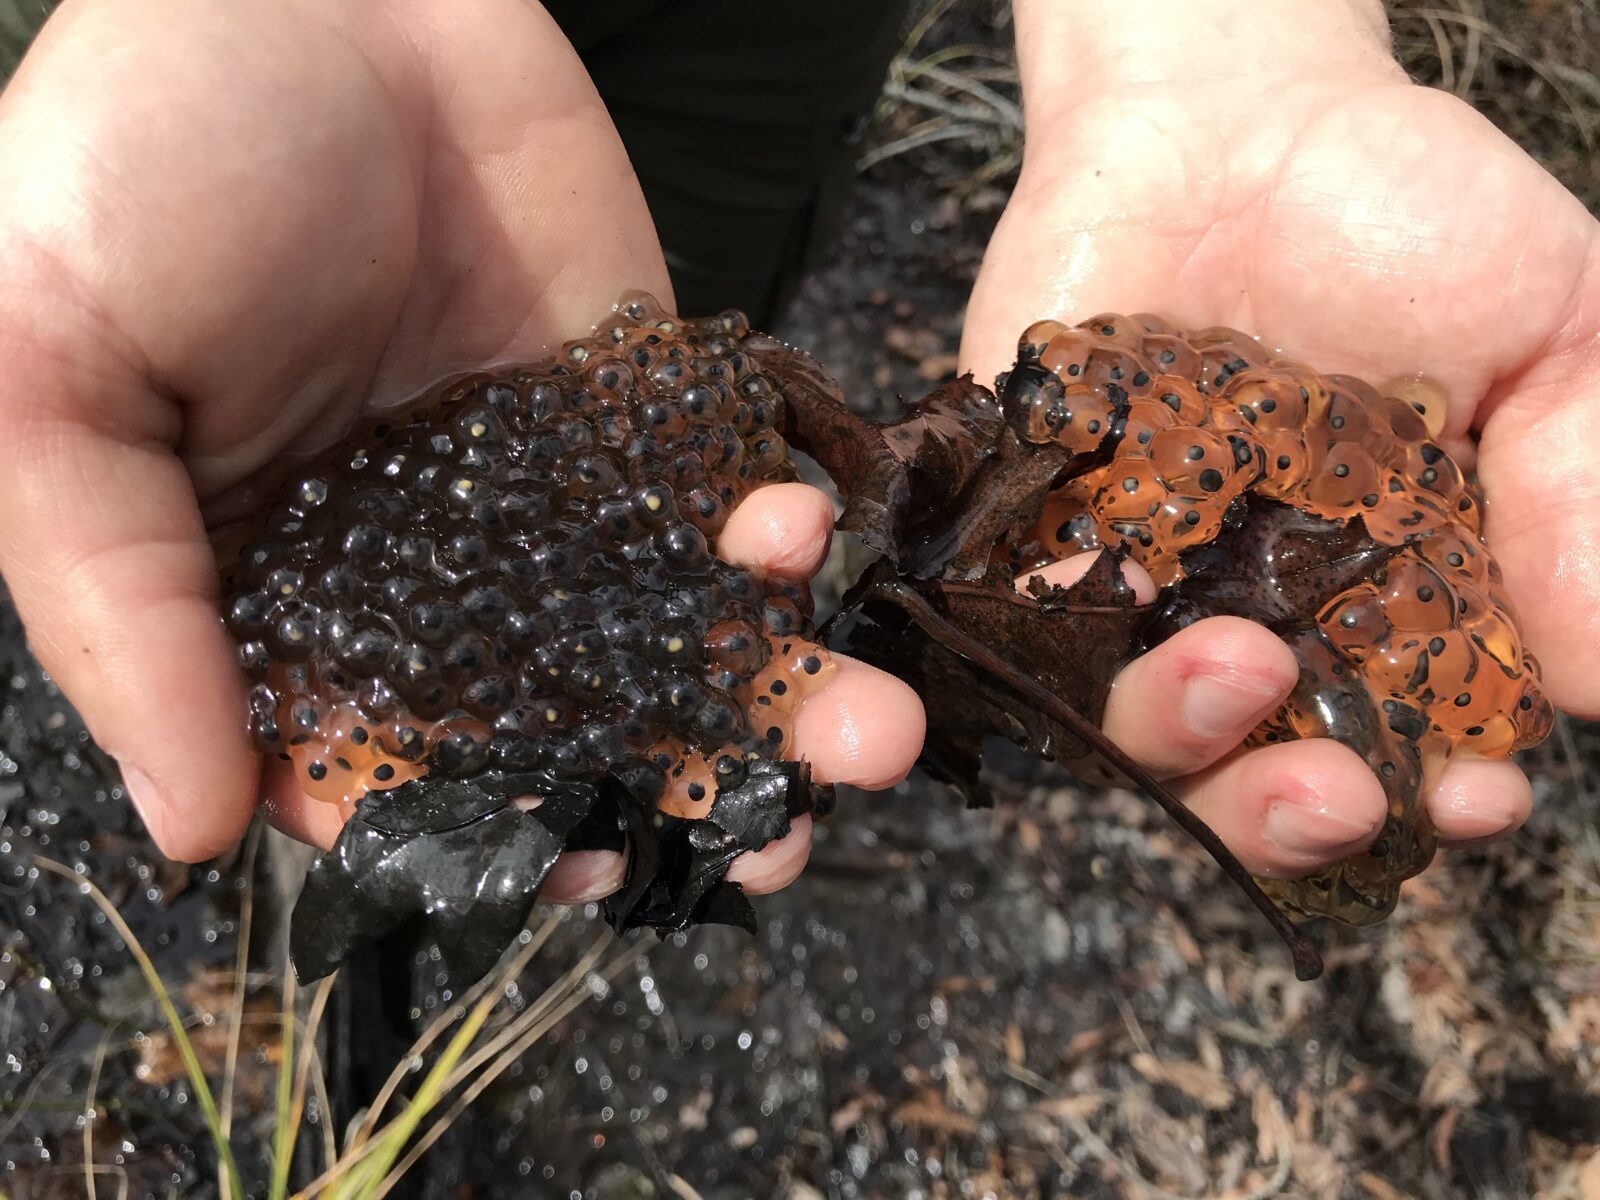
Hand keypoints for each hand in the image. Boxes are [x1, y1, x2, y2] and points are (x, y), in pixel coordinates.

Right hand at [0, 0, 924, 886]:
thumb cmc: (134, 163)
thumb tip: (193, 829)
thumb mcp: (45, 382)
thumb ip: (115, 605)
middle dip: (673, 791)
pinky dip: (770, 534)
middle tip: (778, 845)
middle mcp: (424, 575)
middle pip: (563, 726)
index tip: (573, 870)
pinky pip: (716, 496)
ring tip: (866, 738)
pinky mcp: (633, 405)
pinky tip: (793, 537)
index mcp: (274, 603)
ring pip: (666, 633)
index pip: (381, 767)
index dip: (479, 835)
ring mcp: (542, 493)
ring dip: (770, 694)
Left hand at [962, 0, 1599, 876]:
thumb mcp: (1559, 331)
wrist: (1236, 117)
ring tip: (1234, 667)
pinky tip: (1092, 631)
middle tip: (1333, 790)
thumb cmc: (1413, 218)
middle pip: (1256, 772)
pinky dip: (1036, 648)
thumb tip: (1599, 686)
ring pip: (1128, 720)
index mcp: (1394, 604)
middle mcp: (1260, 614)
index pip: (1413, 740)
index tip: (1468, 798)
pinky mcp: (1028, 527)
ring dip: (1176, 735)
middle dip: (1289, 811)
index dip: (1439, 795)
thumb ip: (1589, 486)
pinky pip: (1014, 618)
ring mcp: (1137, 579)